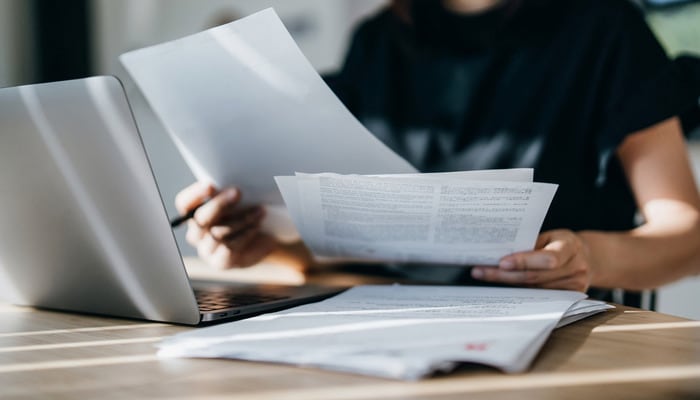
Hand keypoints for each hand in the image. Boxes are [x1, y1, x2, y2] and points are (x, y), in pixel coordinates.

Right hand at [175, 182, 277, 268]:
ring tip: (259, 210)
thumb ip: (228, 192)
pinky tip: (257, 225)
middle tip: (238, 192)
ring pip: (218, 233)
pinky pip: (229, 247)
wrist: (265, 239)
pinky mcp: (220, 262)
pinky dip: (245, 233)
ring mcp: (206, 250)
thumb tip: (230, 186)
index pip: (185, 203)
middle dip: (219, 204)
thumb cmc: (249, 213)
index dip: (195, 194)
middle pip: (200, 219)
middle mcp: (196, 233)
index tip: (211, 185)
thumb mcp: (239, 200)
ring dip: (241, 219)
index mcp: (194, 213)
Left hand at [470, 229, 592, 291]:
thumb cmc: (561, 243)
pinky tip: (502, 287)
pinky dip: (520, 291)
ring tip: (485, 277)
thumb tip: (499, 250)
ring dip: (508, 284)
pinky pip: (540, 296)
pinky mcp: (570, 298)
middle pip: (535, 277)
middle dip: (505, 275)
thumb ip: (530, 243)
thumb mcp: (550, 236)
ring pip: (534, 289)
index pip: (547, 258)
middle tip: (481, 272)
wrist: (587, 257)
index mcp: (570, 247)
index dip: (524, 261)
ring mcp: (575, 285)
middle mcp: (576, 268)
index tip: (502, 262)